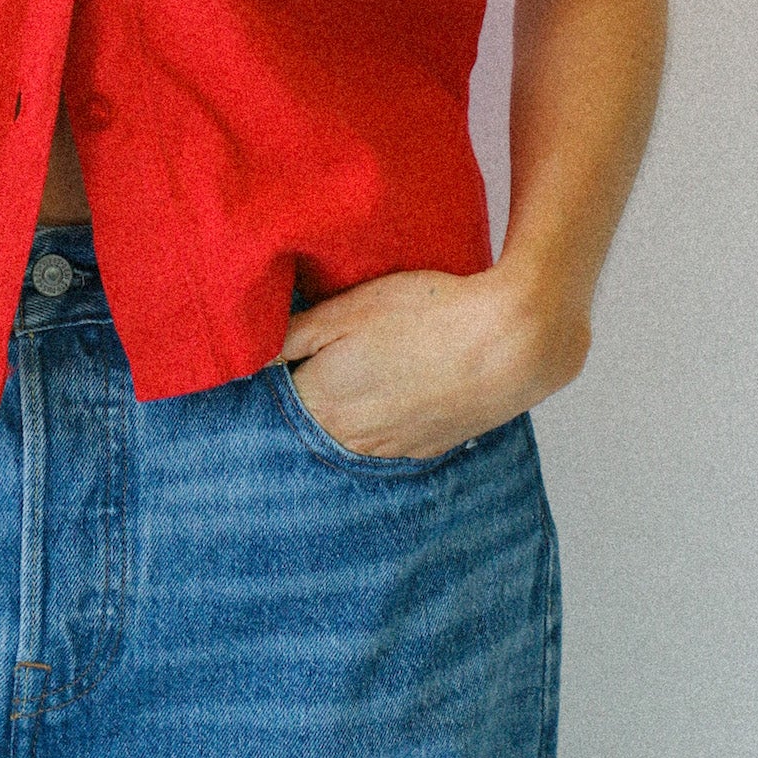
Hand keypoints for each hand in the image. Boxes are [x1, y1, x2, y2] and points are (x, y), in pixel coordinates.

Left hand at [273, 263, 589, 461]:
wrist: (509, 344)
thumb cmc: (425, 313)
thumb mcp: (348, 308)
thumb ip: (292, 335)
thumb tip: (248, 355)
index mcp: (322, 400)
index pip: (277, 397)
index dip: (278, 370)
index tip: (282, 351)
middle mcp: (350, 436)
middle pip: (310, 419)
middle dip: (308, 392)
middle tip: (322, 355)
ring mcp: (390, 448)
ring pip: (348, 433)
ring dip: (346, 409)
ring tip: (364, 368)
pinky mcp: (424, 449)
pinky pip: (386, 440)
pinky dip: (382, 419)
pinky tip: (396, 387)